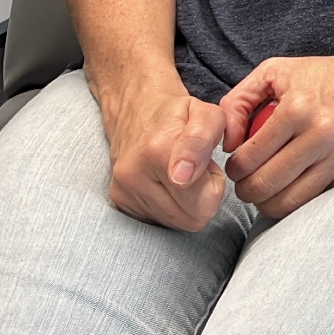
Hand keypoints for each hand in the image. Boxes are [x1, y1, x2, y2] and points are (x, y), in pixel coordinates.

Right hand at [102, 81, 226, 231]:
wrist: (135, 109)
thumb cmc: (176, 113)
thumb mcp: (205, 112)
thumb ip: (203, 138)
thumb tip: (183, 176)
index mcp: (157, 149)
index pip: (204, 199)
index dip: (214, 181)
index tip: (207, 164)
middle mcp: (133, 175)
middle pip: (193, 218)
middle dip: (204, 195)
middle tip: (197, 170)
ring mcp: (123, 193)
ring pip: (178, 224)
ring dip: (188, 204)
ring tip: (181, 176)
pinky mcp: (119, 204)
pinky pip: (161, 224)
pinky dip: (171, 208)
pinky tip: (166, 185)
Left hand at [221, 49, 333, 218]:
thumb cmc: (325, 77)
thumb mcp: (277, 71)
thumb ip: (239, 101)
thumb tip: (227, 142)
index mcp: (297, 108)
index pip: (249, 158)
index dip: (234, 169)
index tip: (237, 166)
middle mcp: (321, 134)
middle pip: (266, 186)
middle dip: (246, 191)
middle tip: (247, 183)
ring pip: (290, 203)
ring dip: (269, 203)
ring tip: (266, 190)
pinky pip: (317, 201)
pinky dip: (300, 199)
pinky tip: (295, 185)